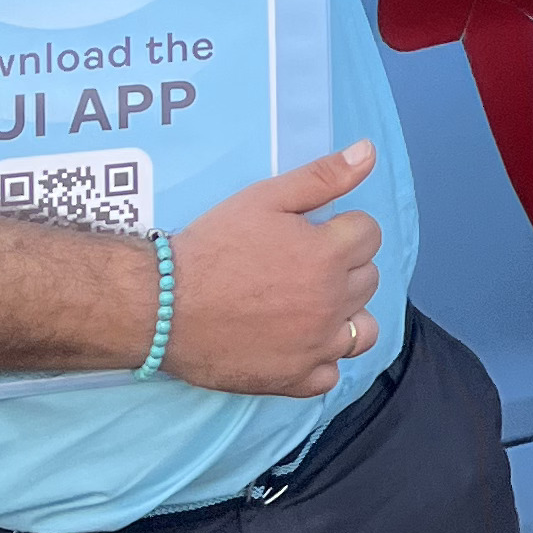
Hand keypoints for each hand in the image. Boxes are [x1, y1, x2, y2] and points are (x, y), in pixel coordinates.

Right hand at [162, 142, 383, 395]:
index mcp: (329, 255)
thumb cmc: (213, 246)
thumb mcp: (266, 197)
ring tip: (311, 305)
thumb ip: (323, 176)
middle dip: (343, 266)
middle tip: (300, 265)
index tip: (311, 233)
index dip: (341, 227)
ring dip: (346, 315)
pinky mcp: (294, 380)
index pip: (369, 234)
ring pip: (363, 331)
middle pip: (368, 278)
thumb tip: (369, 152)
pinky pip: (331, 375)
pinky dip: (321, 359)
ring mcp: (316, 347)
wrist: (163, 306)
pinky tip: (297, 343)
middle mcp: (333, 303)